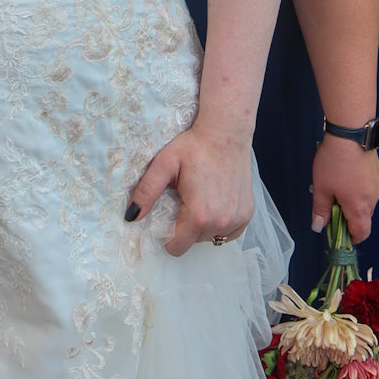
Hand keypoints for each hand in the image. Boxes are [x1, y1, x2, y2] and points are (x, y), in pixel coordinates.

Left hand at [127, 123, 253, 256]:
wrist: (226, 131)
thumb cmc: (194, 146)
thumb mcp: (164, 165)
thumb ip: (146, 192)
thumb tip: (131, 217)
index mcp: (198, 215)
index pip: (177, 247)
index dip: (167, 236)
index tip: (167, 217)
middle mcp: (221, 222)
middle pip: (194, 242)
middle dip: (185, 227)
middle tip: (185, 201)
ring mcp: (237, 219)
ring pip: (212, 237)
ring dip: (203, 226)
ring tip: (201, 199)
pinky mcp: (248, 214)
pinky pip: (230, 233)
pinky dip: (221, 224)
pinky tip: (216, 203)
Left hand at [311, 137, 378, 244]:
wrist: (351, 133)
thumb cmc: (335, 161)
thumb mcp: (322, 187)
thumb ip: (320, 209)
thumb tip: (319, 226)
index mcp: (359, 207)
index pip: (361, 233)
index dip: (350, 238)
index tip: (337, 233)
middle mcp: (372, 199)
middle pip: (363, 219)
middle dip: (348, 219)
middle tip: (331, 208)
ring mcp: (376, 186)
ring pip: (365, 204)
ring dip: (352, 204)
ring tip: (335, 189)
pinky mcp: (375, 174)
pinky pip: (367, 190)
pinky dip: (357, 191)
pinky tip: (344, 178)